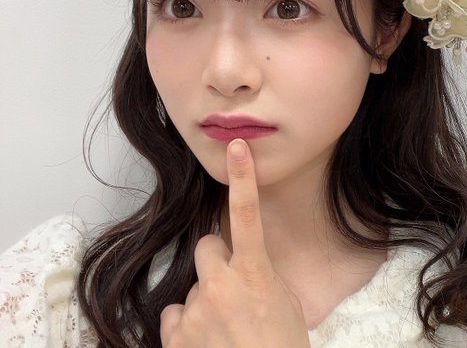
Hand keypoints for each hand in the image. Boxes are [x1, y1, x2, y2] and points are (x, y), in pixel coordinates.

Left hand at [160, 139, 310, 347]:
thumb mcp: (284, 305)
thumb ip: (260, 278)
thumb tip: (242, 271)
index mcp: (255, 274)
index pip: (246, 215)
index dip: (242, 177)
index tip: (236, 146)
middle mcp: (220, 286)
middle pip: (207, 248)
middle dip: (217, 263)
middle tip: (232, 290)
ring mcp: (195, 312)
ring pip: (192, 289)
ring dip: (204, 302)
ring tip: (224, 331)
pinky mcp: (176, 337)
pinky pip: (174, 316)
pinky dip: (187, 326)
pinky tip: (206, 343)